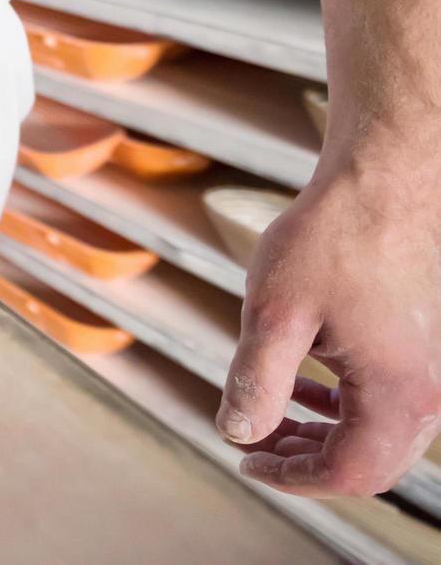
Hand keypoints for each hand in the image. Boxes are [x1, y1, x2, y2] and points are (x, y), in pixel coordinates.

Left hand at [218, 174, 440, 496]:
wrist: (386, 179)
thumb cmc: (333, 237)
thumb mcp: (275, 313)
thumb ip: (256, 382)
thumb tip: (236, 434)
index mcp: (399, 393)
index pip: (349, 473)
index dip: (291, 477)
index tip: (244, 461)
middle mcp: (431, 390)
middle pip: (371, 462)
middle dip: (307, 461)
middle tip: (252, 444)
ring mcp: (436, 368)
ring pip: (382, 433)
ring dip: (325, 434)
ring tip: (269, 421)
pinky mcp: (428, 346)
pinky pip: (390, 399)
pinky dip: (346, 406)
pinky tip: (305, 386)